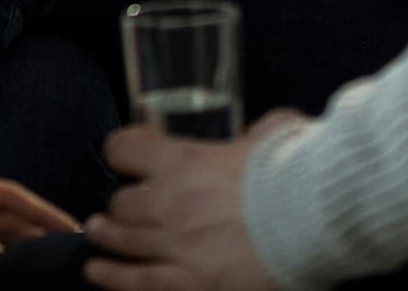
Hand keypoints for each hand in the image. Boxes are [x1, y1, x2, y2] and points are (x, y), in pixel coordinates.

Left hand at [82, 119, 293, 289]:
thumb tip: (259, 134)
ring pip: (121, 241)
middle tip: (120, 205)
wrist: (311, 223)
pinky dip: (112, 278)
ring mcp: (175, 246)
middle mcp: (169, 202)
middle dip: (121, 203)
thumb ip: (256, 132)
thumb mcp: (272, 133)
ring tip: (97, 233)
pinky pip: (137, 283)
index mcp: (184, 160)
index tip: (125, 155)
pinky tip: (96, 274)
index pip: (126, 148)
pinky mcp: (189, 284)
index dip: (123, 150)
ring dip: (106, 236)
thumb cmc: (293, 173)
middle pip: (121, 202)